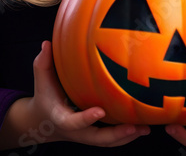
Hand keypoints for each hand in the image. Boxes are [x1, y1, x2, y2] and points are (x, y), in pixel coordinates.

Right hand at [26, 40, 149, 147]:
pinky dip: (127, 135)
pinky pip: (113, 139)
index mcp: (62, 118)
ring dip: (126, 137)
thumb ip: (43, 62)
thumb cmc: (46, 96)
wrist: (46, 121)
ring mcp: (87, 135)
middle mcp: (77, 131)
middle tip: (134, 127)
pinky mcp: (96, 134)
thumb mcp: (41, 80)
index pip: (73, 122)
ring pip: (108, 142)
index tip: (100, 111)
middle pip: (97, 139)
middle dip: (116, 135)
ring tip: (145, 128)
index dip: (86, 119)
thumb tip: (46, 43)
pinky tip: (143, 126)